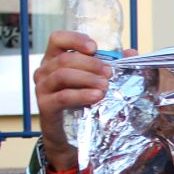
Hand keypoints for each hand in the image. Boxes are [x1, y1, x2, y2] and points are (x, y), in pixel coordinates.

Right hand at [34, 31, 115, 167]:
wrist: (67, 134)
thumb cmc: (80, 101)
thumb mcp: (93, 81)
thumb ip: (109, 65)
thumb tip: (132, 53)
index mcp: (53, 59)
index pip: (57, 38)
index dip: (75, 39)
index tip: (94, 48)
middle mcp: (44, 71)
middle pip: (65, 59)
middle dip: (90, 64)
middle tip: (109, 73)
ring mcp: (41, 88)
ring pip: (62, 75)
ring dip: (87, 78)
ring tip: (105, 86)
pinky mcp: (45, 106)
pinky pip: (62, 97)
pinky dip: (81, 95)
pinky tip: (96, 96)